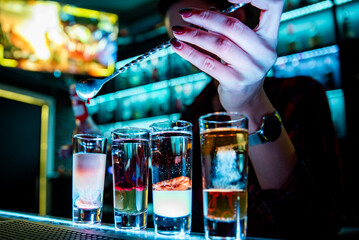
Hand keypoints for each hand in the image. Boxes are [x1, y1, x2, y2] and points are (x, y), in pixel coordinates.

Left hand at [170, 0, 283, 116]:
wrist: (245, 99)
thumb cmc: (241, 67)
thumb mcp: (244, 45)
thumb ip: (232, 28)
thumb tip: (205, 11)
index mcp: (270, 36)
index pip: (273, 6)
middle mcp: (265, 52)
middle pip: (233, 26)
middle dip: (205, 17)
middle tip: (185, 13)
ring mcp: (252, 69)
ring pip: (219, 44)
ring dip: (194, 35)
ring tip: (178, 30)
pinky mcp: (236, 82)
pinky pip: (209, 64)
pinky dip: (190, 53)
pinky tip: (177, 46)